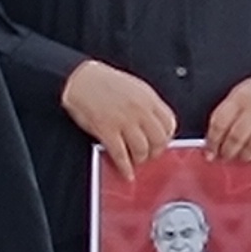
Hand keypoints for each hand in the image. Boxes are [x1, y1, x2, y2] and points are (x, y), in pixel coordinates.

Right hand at [59, 58, 178, 171]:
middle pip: (159, 140)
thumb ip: (148, 105)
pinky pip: (121, 155)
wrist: (81, 79)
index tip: (162, 141)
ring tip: (136, 160)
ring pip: (142, 149)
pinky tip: (126, 172)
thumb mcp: (135, 88)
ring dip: (140, 159)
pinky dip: (125, 167)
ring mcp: (123, 121)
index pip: (169, 123)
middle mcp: (139, 110)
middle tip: (150, 154)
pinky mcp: (106, 130)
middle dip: (156, 151)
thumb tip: (155, 124)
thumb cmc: (105, 82)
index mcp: (148, 99)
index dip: (167, 136)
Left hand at [205, 72, 250, 166]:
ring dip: (245, 157)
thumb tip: (211, 149)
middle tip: (225, 157)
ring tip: (241, 157)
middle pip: (236, 137)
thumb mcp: (238, 98)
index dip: (212, 142)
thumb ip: (225, 120)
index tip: (210, 152)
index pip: (220, 123)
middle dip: (228, 152)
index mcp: (240, 97)